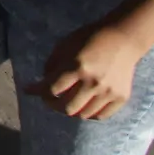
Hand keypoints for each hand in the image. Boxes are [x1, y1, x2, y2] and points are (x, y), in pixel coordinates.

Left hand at [25, 23, 146, 119]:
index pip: (52, 88)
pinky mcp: (121, 97)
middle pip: (66, 107)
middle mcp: (93, 82)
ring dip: (70, 110)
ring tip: (65, 102)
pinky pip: (100, 116)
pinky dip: (88, 114)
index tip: (29, 90)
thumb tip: (42, 83)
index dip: (37, 91)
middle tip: (49, 98)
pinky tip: (83, 106)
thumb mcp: (66, 44)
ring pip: (83, 114)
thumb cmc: (91, 38)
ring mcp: (108, 92)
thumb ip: (52, 64)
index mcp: (77, 66)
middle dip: (52, 104)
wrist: (124, 38)